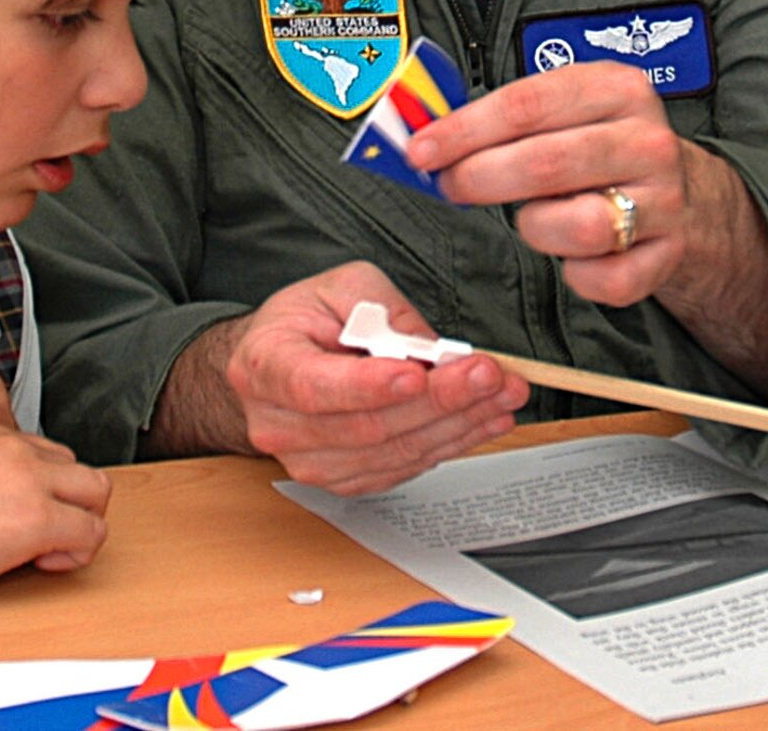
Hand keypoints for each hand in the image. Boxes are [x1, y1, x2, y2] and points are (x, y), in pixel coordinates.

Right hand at [0, 426, 110, 608]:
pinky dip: (77, 553)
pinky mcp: (36, 516)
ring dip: (83, 523)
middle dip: (71, 504)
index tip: (15, 521)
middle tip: (42, 537)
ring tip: (47, 549)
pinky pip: (92, 532)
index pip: (46, 454)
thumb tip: (5, 512)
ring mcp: (29, 479)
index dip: (42, 491)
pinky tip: (39, 562)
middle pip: (78, 468)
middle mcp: (14, 448)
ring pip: (97, 491)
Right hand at [224, 262, 528, 495]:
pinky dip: (447, 444)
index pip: (315, 387)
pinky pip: (402, 469)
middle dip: (439, 399)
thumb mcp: (342, 288)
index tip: (418, 374)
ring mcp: (308, 460)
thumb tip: (435, 353)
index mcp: (267, 365)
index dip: (368, 386)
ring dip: (456, 425)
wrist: (274, 361)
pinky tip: (480, 420)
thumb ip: (386, 313)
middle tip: (489, 375)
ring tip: (500, 396)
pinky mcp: (342, 479)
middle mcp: (279, 423)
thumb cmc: (304, 321)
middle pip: (367, 425)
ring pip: (393, 452)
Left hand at [409, 60, 689, 307]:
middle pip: (545, 163)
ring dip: (537, 227)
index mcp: (615, 90)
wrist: (685, 196)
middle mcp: (645, 142)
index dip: (464, 131)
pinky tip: (573, 254)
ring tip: (535, 216)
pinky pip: (603, 278)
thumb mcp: (566, 110)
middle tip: (451, 186)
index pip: (525, 106)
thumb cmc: (604, 149)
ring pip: (578, 225)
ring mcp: (664, 199)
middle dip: (480, 178)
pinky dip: (577, 274)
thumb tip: (430, 137)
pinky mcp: (667, 253)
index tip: (423, 150)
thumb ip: (504, 118)